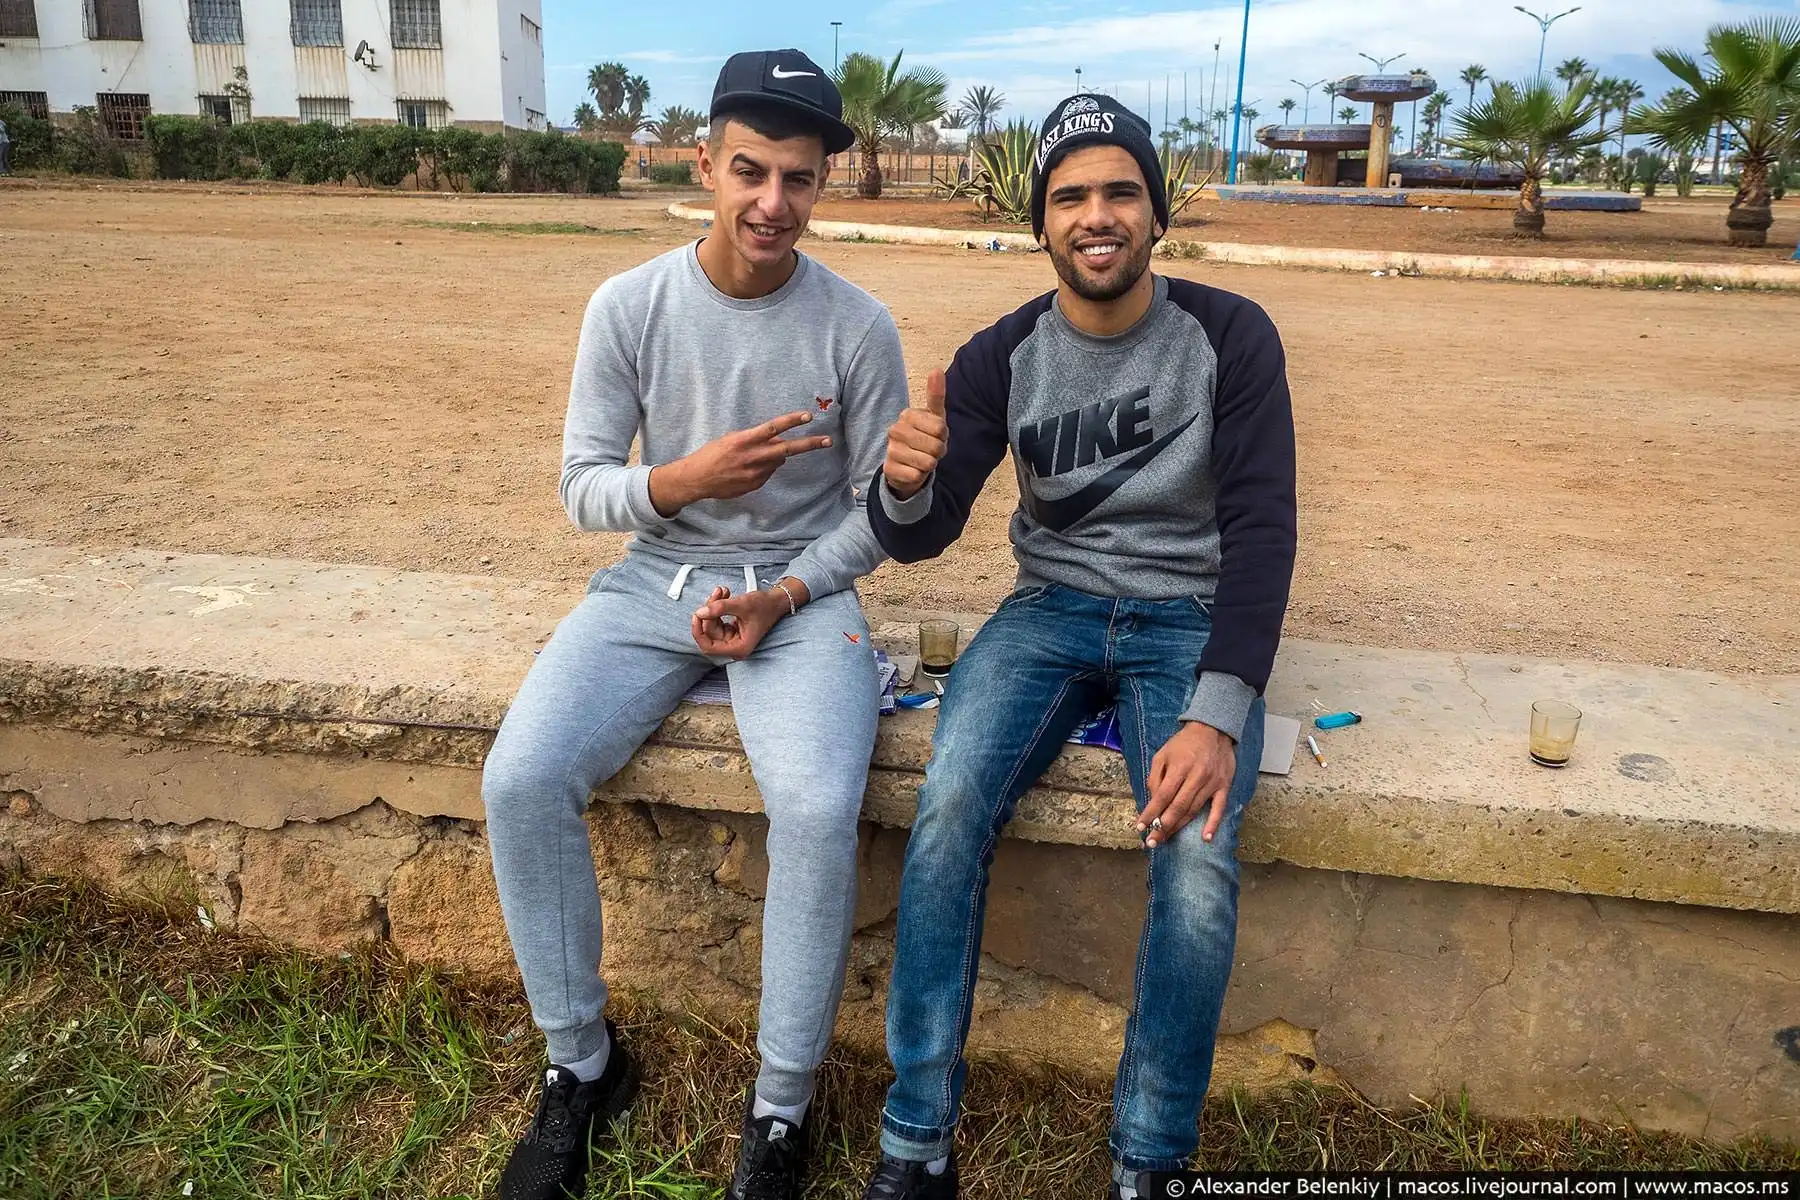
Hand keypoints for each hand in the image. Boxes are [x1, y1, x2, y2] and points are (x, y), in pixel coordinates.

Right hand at [650, 411, 832, 515]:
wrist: (697, 479)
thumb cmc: (712, 454)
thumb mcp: (731, 439)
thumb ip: (754, 439)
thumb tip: (776, 442)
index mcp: (744, 440)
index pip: (773, 427)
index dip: (791, 421)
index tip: (807, 416)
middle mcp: (752, 456)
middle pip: (787, 449)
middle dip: (809, 444)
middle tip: (827, 441)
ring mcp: (755, 473)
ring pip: (777, 461)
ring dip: (774, 456)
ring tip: (753, 457)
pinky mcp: (755, 484)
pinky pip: (767, 474)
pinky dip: (763, 469)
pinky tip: (746, 469)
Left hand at [691, 585, 788, 659]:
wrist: (776, 602)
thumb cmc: (765, 606)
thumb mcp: (742, 604)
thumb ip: (720, 608)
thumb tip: (700, 612)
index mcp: (739, 647)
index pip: (709, 646)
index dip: (699, 631)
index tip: (697, 614)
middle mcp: (734, 646)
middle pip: (709, 633)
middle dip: (709, 611)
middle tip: (717, 594)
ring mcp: (731, 639)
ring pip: (711, 624)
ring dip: (713, 606)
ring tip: (723, 591)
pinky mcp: (730, 631)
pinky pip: (715, 620)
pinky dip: (717, 607)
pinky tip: (725, 595)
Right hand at [882, 368, 947, 501]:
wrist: (908, 465)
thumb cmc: (925, 437)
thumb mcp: (935, 417)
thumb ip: (936, 394)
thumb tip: (936, 369)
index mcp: (908, 415)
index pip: (941, 428)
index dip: (943, 437)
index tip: (935, 436)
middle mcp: (895, 430)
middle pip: (935, 446)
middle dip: (938, 452)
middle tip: (930, 450)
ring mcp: (890, 449)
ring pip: (927, 462)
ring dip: (930, 465)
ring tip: (922, 460)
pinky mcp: (888, 469)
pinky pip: (916, 476)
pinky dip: (919, 476)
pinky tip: (912, 470)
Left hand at [1139, 722, 1236, 848]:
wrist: (1213, 729)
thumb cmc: (1184, 743)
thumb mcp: (1162, 754)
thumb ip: (1155, 777)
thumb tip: (1152, 800)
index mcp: (1179, 767)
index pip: (1163, 795)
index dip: (1151, 812)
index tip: (1140, 826)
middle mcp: (1196, 777)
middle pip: (1177, 807)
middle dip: (1163, 826)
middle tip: (1152, 841)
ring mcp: (1211, 783)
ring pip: (1194, 810)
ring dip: (1179, 827)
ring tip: (1166, 839)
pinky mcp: (1224, 786)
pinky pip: (1219, 808)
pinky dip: (1213, 824)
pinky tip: (1206, 838)